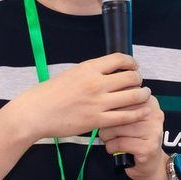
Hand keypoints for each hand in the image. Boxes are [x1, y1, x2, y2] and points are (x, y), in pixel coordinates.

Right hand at [4, 53, 150, 143]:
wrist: (35, 113)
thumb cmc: (49, 93)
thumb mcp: (71, 74)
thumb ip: (90, 73)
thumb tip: (108, 72)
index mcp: (89, 68)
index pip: (119, 59)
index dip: (132, 62)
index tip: (134, 67)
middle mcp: (96, 83)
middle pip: (131, 77)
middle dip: (139, 79)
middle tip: (139, 84)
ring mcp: (98, 103)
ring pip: (133, 96)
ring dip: (143, 95)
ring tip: (145, 96)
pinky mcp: (97, 120)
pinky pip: (126, 116)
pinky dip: (138, 113)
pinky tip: (143, 112)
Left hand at [98, 95, 167, 179]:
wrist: (151, 164)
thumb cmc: (135, 138)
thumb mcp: (131, 117)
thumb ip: (121, 104)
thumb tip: (99, 98)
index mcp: (149, 101)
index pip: (122, 95)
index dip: (110, 107)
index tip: (109, 115)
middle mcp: (153, 113)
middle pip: (117, 111)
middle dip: (106, 123)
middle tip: (107, 131)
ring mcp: (152, 130)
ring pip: (115, 128)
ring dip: (107, 137)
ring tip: (111, 141)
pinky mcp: (148, 147)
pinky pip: (119, 143)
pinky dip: (112, 147)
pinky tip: (115, 149)